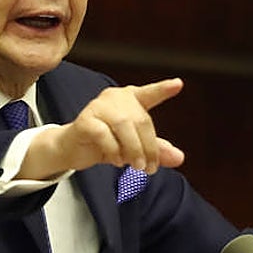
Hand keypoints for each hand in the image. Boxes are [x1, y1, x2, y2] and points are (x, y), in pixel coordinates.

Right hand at [20, 78, 185, 179]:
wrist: (73, 150)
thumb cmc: (106, 143)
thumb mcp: (135, 149)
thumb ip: (156, 150)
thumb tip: (179, 158)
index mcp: (130, 99)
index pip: (149, 94)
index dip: (163, 89)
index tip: (178, 84)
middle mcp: (115, 98)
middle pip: (140, 119)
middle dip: (148, 147)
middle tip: (148, 168)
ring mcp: (98, 106)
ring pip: (123, 125)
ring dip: (133, 149)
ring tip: (135, 166)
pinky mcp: (84, 120)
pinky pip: (103, 134)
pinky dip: (114, 150)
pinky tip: (117, 161)